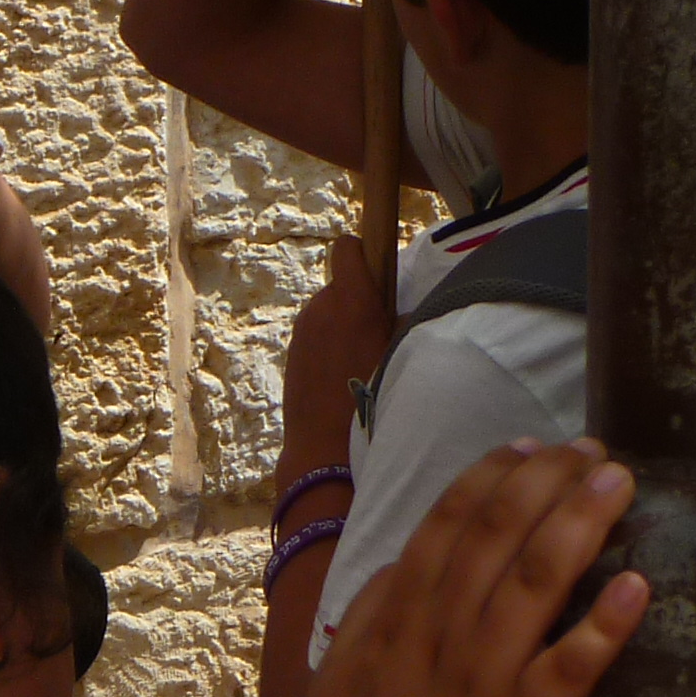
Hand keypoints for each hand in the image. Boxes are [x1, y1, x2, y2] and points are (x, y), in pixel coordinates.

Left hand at [278, 261, 400, 467]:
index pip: (350, 249)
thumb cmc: (373, 399)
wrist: (324, 447)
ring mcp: (301, 329)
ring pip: (328, 313)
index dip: (366, 254)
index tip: (380, 275)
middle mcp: (320, 306)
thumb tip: (403, 311)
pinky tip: (343, 376)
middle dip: (360, 300)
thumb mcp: (402, 356)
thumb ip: (404, 323)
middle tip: (382, 333)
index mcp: (351, 300)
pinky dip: (330, 345)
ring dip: (344, 325)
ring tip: (363, 361)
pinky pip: (316, 335)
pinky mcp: (291, 351)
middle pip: (342, 286)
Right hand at [296, 440, 646, 696]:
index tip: (530, 445)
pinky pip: (567, 670)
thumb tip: (409, 559)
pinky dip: (602, 627)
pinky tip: (636, 589)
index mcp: (397, 613)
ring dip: (577, 526)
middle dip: (545, 483)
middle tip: (593, 449)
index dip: (491, 477)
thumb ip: (377, 609)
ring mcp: (481, 676)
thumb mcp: (344, 666)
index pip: (446, 523)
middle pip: (494, 536)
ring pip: (531, 584)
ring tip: (619, 484)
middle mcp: (439, 631)